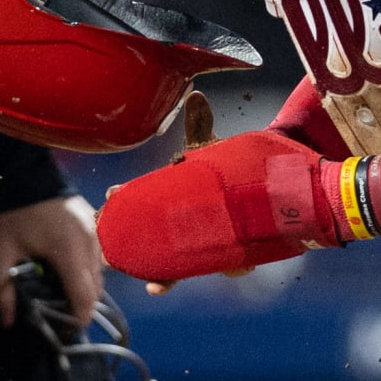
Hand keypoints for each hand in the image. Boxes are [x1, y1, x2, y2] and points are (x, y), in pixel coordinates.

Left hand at [0, 194, 101, 327]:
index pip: (85, 298)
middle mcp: (89, 242)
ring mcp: (94, 230)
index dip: (76, 320)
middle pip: (95, 289)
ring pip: (98, 273)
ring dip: (83, 288)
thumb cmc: (12, 212)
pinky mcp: (93, 222)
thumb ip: (4, 291)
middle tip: (57, 317)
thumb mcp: (1, 253)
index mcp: (69, 252)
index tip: (62, 333)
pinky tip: (63, 271)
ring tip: (59, 295)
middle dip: (79, 307)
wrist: (23, 170)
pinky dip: (84, 270)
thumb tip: (9, 323)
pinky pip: (96, 256)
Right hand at [97, 130, 339, 282]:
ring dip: (169, 275)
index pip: (141, 204)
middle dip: (134, 255)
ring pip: (184, 265)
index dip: (123, 202)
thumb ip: (200, 126)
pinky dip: (233, 268)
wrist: (270, 179)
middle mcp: (185, 226)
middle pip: (154, 246)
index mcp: (172, 200)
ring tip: (158, 285)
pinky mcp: (236, 251)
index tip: (110, 196)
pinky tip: (234, 267)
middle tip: (112, 258)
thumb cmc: (231, 167)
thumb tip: (195, 95)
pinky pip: (231, 266)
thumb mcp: (211, 149)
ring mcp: (208, 242)